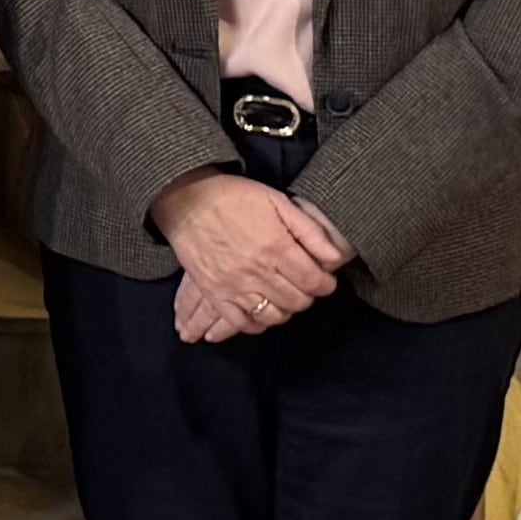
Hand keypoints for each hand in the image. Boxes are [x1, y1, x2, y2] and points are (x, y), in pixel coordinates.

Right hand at [154, 170, 347, 343]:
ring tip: (283, 297)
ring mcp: (234, 284)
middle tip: (304, 286)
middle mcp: (257, 270)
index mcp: (276, 246)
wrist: (186, 198)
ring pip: (273, 315)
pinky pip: (241, 321)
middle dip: (307, 296)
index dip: (325, 284)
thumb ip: (309, 230)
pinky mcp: (214, 291)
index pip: (314, 282)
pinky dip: (255, 323)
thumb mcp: (278, 201)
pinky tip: (260, 311)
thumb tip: (335, 257)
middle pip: (296, 301)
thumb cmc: (234, 196)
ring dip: (284, 309)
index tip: (324, 280)